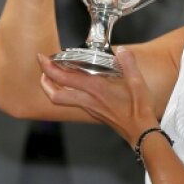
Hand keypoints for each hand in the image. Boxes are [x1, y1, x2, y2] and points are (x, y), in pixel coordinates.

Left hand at [37, 46, 156, 143]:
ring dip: (52, 88)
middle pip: (55, 94)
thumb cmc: (139, 111)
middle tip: (43, 67)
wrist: (140, 132)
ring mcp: (88, 107)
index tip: (43, 58)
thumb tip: (122, 51)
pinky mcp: (92, 112)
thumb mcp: (138, 84)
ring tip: (52, 75)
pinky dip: (66, 92)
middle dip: (45, 81)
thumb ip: (129, 64)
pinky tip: (72, 85)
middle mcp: (88, 99)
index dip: (49, 68)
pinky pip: (72, 101)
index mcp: (96, 89)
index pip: (65, 78)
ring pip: (61, 100)